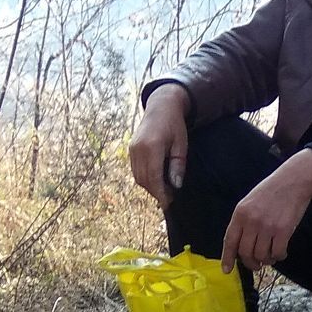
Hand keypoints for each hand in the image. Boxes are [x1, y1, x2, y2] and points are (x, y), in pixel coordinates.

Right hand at [127, 85, 190, 205]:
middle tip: (170, 198)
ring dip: (150, 186)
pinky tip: (157, 180)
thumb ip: (178, 166)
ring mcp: (132, 149)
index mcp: (152, 146)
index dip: (160, 193)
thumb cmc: (175, 125)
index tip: (169, 203)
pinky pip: (136, 170)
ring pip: (138, 177)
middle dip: (156, 192)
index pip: (153, 177)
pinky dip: (145, 178)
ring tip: (165, 190)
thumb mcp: (181, 145)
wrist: (161, 107)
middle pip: (144, 179)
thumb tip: (175, 185)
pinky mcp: (131, 150)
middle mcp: (138, 149)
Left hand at [222, 150, 311, 273]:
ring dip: (266, 260)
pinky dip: (279, 256)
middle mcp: (251, 221)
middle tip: (256, 265)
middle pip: (245, 253)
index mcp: (240, 214)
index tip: (226, 270)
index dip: (227, 258)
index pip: (230, 240)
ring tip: (270, 257)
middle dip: (250, 263)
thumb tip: (239, 246)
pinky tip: (281, 252)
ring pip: (261, 255)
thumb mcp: (249, 202)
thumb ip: (243, 222)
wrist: (293, 181)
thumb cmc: (271, 192)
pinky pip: (277, 252)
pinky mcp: (283, 231)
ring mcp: (267, 227)